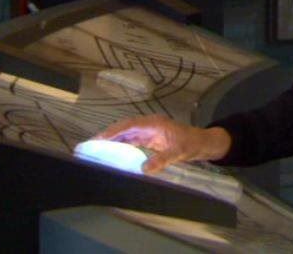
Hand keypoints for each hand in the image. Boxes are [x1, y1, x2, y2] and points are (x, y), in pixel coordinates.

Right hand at [95, 115, 230, 173]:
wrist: (202, 143)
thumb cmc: (191, 144)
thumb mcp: (178, 152)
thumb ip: (162, 159)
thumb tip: (143, 169)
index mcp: (153, 123)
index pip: (129, 125)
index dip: (114, 131)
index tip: (99, 138)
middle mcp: (148, 125)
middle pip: (124, 128)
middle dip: (108, 135)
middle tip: (90, 146)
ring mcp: (149, 132)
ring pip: (127, 135)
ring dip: (113, 141)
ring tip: (96, 151)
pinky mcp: (150, 139)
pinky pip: (132, 141)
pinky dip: (121, 146)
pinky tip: (112, 154)